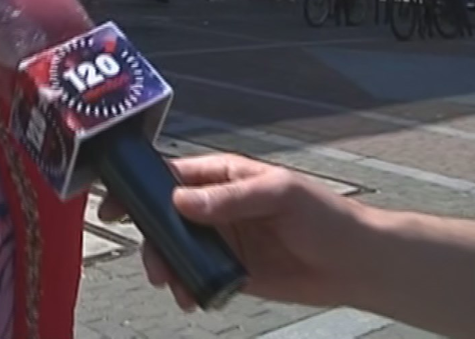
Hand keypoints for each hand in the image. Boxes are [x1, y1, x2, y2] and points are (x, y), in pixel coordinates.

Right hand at [98, 153, 367, 310]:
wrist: (359, 265)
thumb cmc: (326, 217)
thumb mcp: (281, 194)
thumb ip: (231, 198)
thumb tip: (180, 202)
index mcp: (223, 177)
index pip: (170, 176)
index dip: (139, 187)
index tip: (115, 205)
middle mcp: (216, 207)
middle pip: (164, 217)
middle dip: (150, 239)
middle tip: (151, 262)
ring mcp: (221, 240)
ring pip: (175, 251)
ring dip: (166, 267)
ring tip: (173, 285)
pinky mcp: (230, 272)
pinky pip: (195, 278)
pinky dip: (186, 288)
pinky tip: (192, 298)